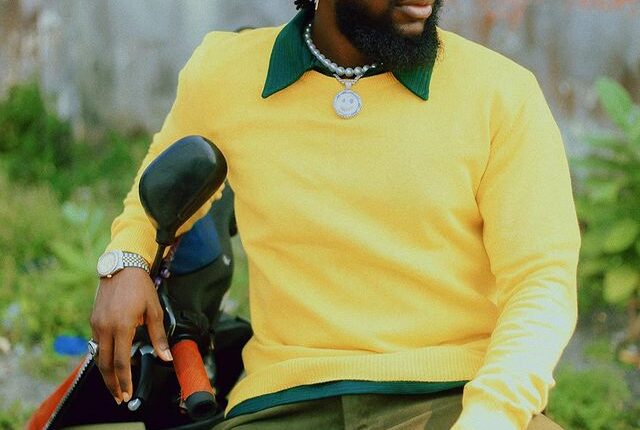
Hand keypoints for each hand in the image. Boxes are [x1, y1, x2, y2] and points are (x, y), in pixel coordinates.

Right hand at [90, 268, 172, 403]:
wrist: (121, 266)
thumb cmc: (140, 287)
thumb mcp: (154, 311)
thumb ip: (159, 336)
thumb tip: (166, 357)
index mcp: (121, 326)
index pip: (121, 362)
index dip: (124, 381)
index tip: (127, 394)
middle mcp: (105, 328)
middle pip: (105, 364)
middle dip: (112, 383)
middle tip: (119, 397)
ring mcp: (96, 324)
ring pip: (98, 355)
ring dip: (106, 372)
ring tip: (115, 385)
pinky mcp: (93, 320)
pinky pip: (97, 343)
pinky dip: (104, 356)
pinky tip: (112, 362)